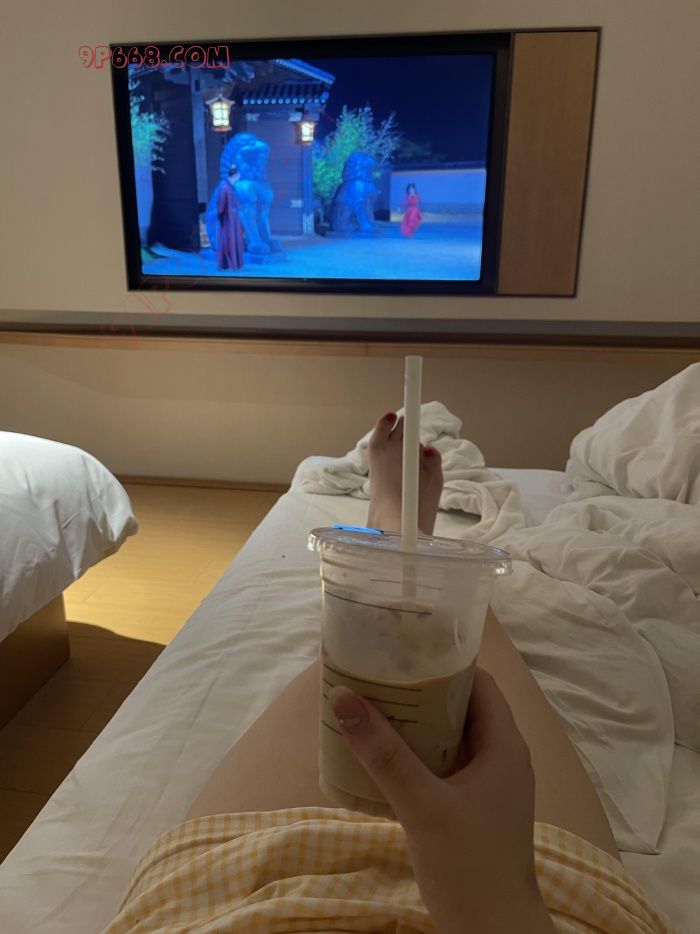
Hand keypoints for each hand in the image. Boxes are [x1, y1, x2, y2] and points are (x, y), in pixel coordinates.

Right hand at [329, 668, 554, 933]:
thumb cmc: (469, 865)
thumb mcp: (422, 805)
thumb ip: (383, 753)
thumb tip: (342, 697)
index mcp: (504, 746)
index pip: (479, 683)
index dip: (444, 664)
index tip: (403, 654)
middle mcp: (502, 758)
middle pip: (462, 708)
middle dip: (421, 693)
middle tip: (378, 680)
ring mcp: (489, 786)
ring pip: (451, 738)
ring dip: (416, 726)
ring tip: (374, 711)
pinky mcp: (474, 808)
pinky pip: (445, 766)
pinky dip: (419, 756)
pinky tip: (384, 759)